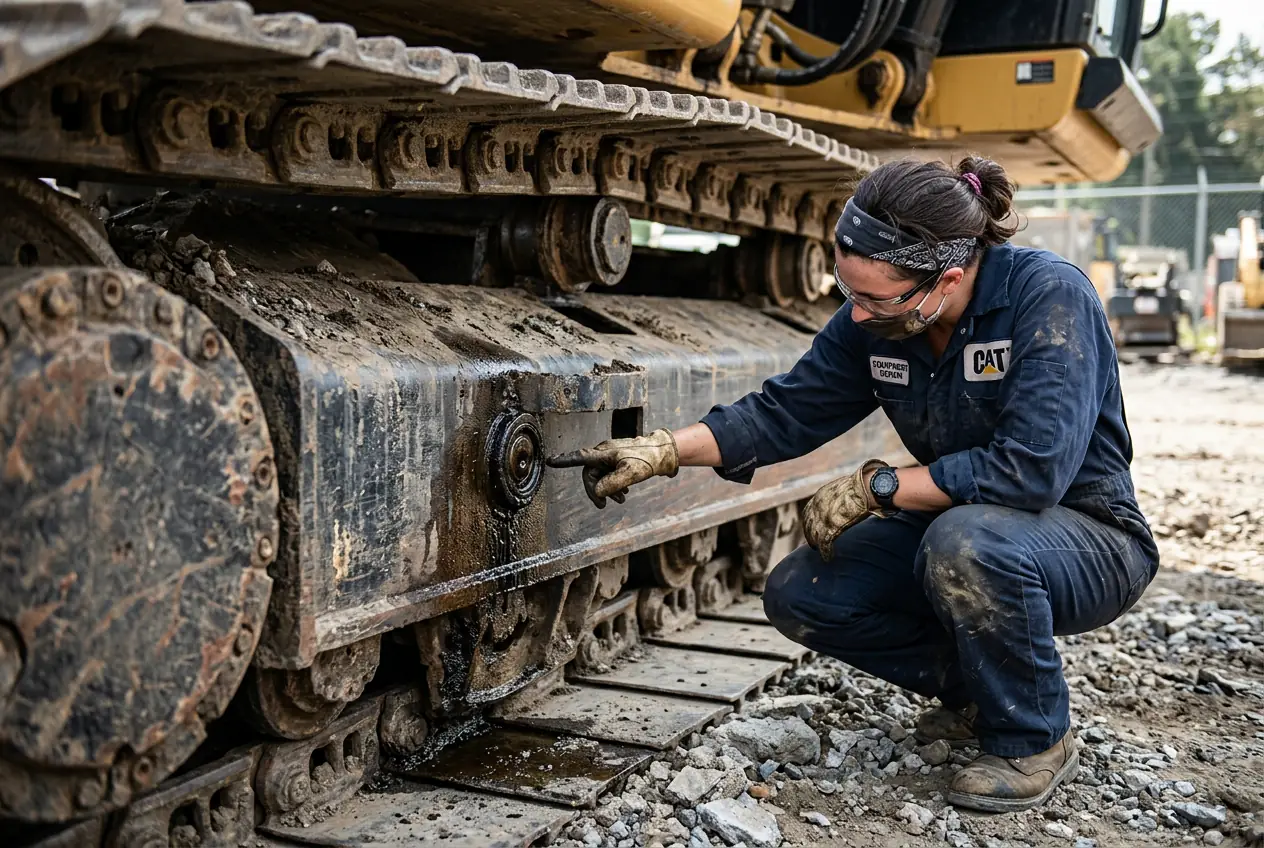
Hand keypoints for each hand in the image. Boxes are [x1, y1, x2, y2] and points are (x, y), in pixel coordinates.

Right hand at [547, 428, 679, 507]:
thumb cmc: (648, 460)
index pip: (580, 457)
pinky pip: (609, 475)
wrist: (664, 453)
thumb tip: (597, 492)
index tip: (550, 462)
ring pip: (600, 477)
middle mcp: (605, 453)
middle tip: (605, 505)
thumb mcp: (631, 474)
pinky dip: (614, 487)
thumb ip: (612, 483)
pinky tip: (624, 494)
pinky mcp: (619, 460)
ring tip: (621, 500)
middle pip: (590, 475)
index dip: (564, 461)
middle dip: (596, 491)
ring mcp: (612, 457)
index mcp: (604, 453)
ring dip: (607, 490)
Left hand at [802, 459, 889, 559]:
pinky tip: (828, 557)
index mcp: (820, 495)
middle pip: (809, 524)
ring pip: (814, 535)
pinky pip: (824, 543)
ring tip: (818, 549)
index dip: (809, 521)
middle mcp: (818, 506)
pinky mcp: (831, 527)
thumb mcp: (845, 487)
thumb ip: (840, 495)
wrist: (867, 487)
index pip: (809, 512)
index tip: (812, 528)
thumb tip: (848, 497)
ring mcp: (823, 517)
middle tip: (813, 543)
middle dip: (810, 534)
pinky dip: (825, 551)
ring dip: (815, 543)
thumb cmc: (862, 485)